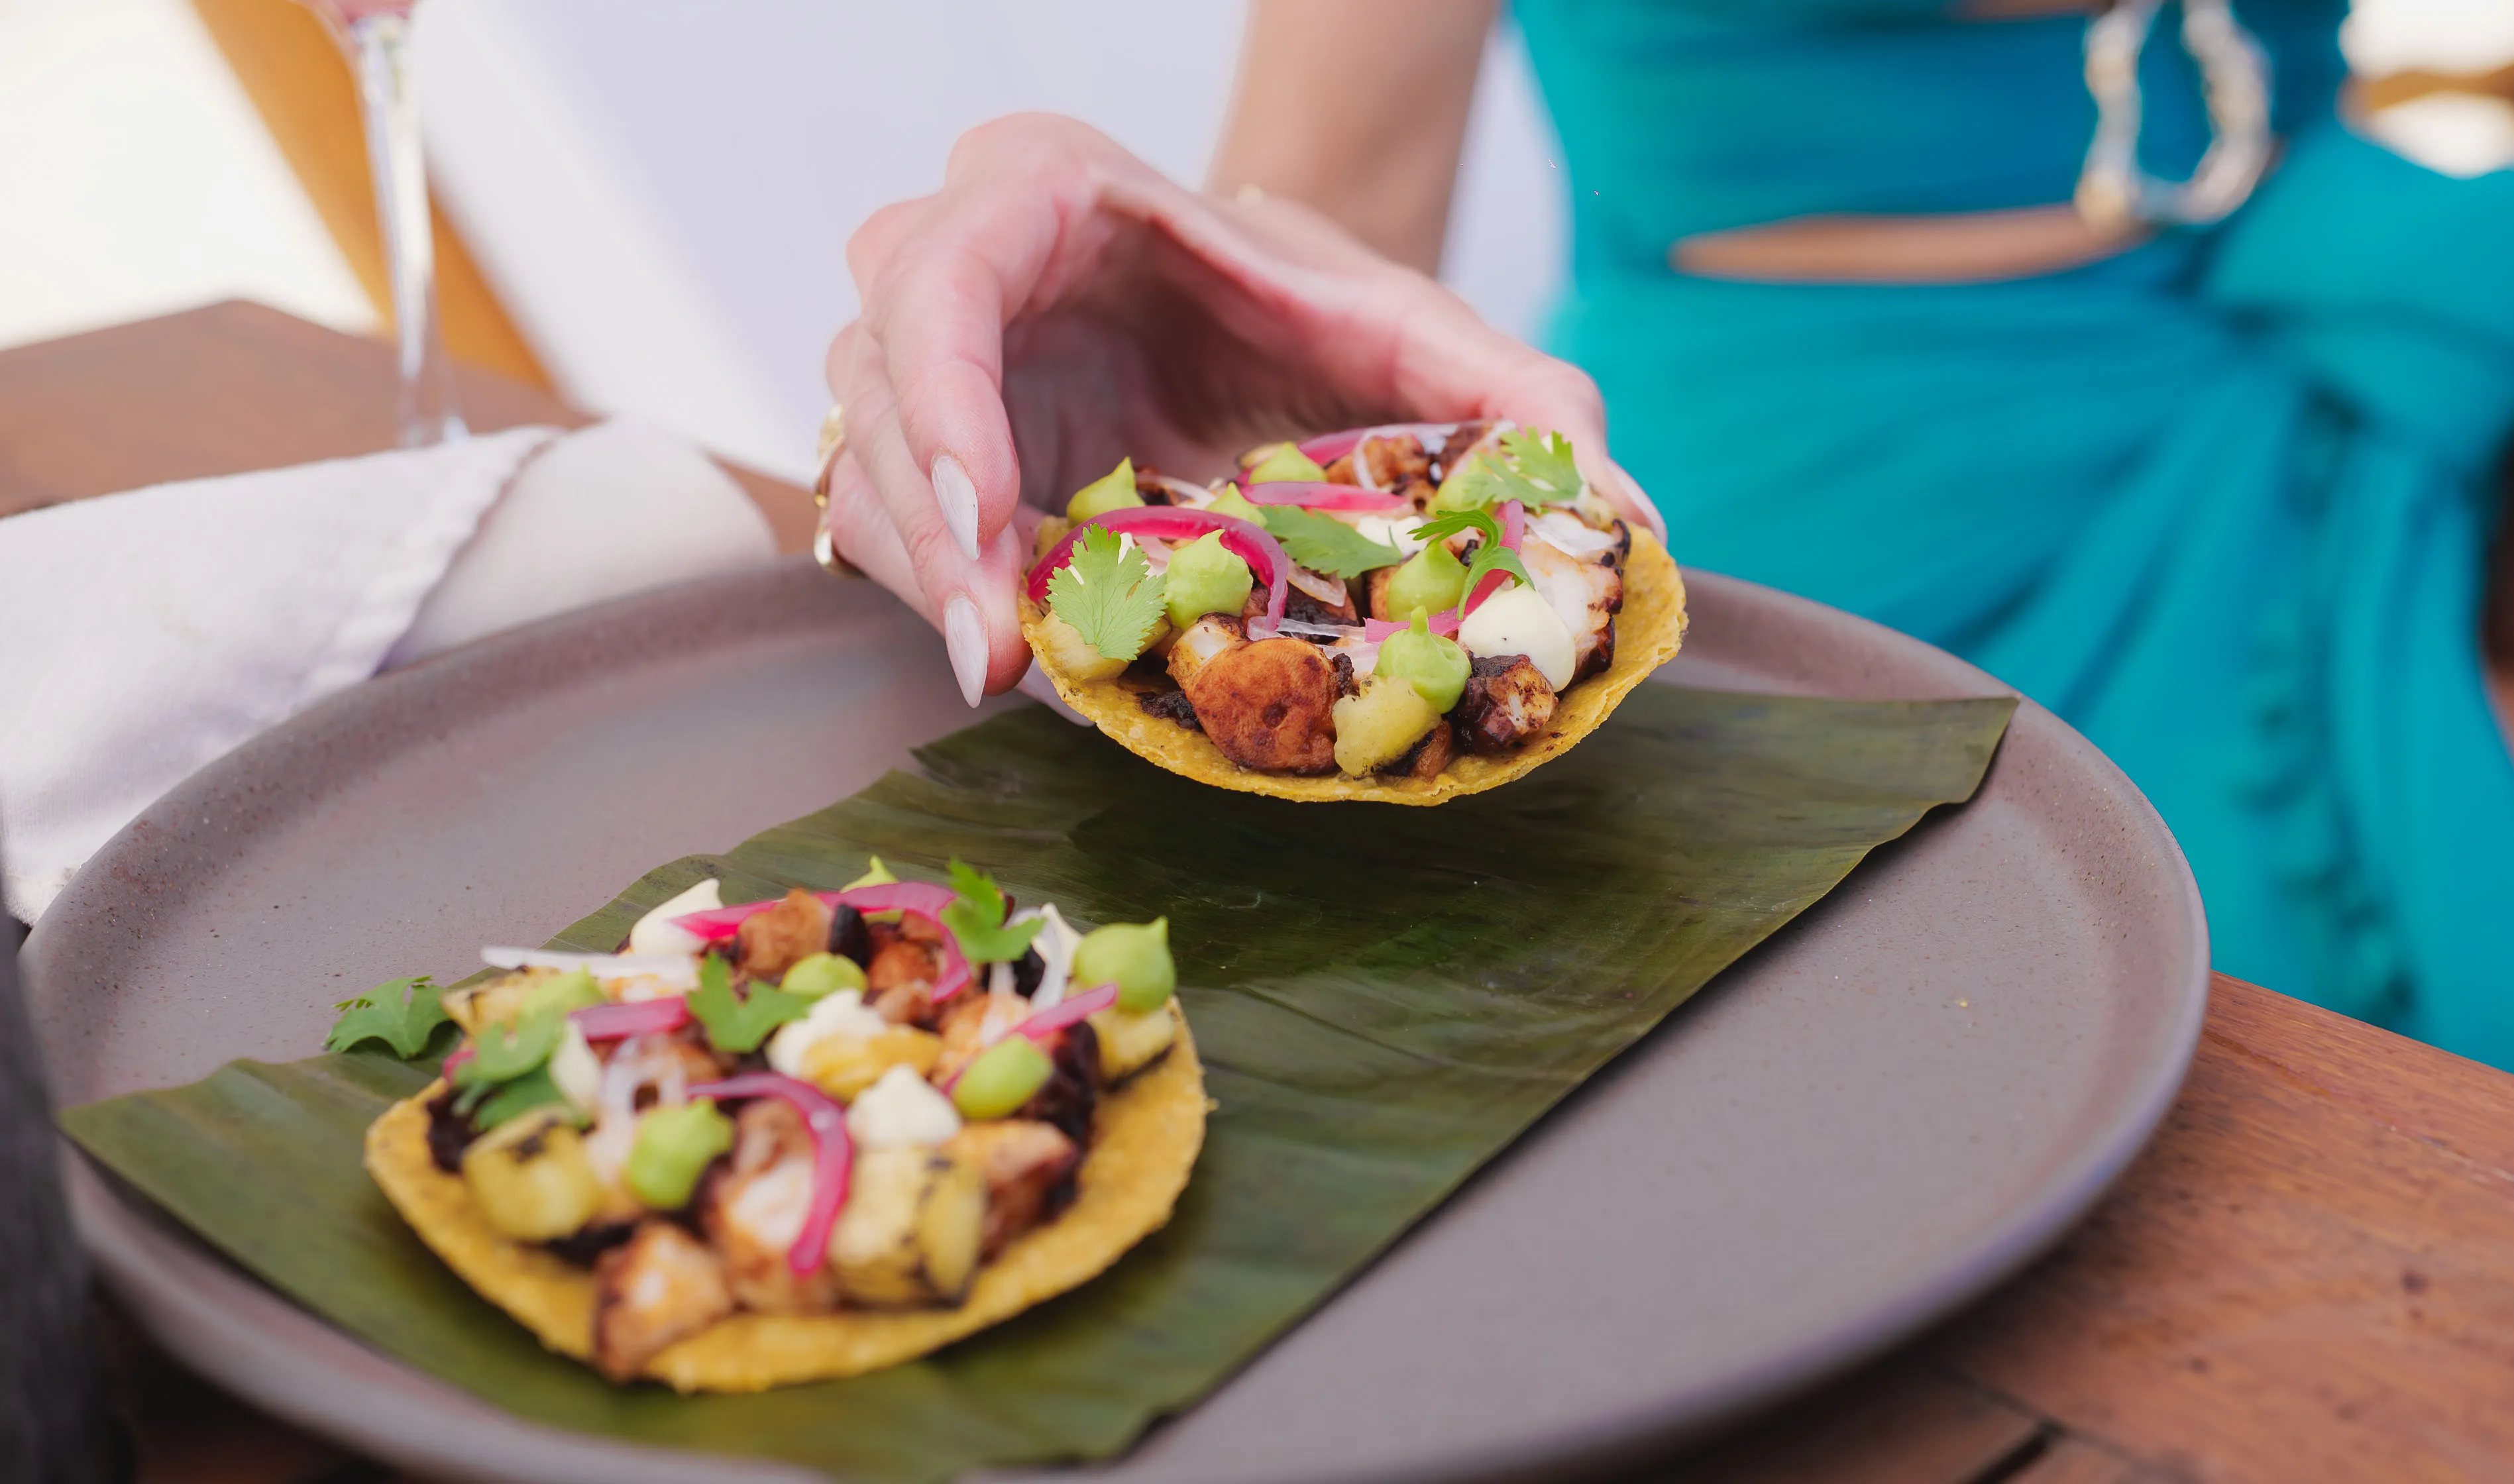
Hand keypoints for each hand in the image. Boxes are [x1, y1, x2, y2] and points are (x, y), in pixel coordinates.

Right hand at [824, 112, 1662, 704]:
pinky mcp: (924, 455)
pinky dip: (947, 600)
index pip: (941, 271)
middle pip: (876, 382)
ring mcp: (919, 358)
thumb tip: (1625, 517)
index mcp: (1048, 189)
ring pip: (864, 468)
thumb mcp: (1422, 336)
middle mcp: (954, 256)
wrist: (1271, 329)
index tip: (991, 509)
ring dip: (933, 582)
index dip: (942, 391)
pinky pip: (888, 531)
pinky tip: (1024, 657)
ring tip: (1017, 671)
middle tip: (1006, 650)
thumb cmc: (1317, 312)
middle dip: (933, 527)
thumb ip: (1519, 400)